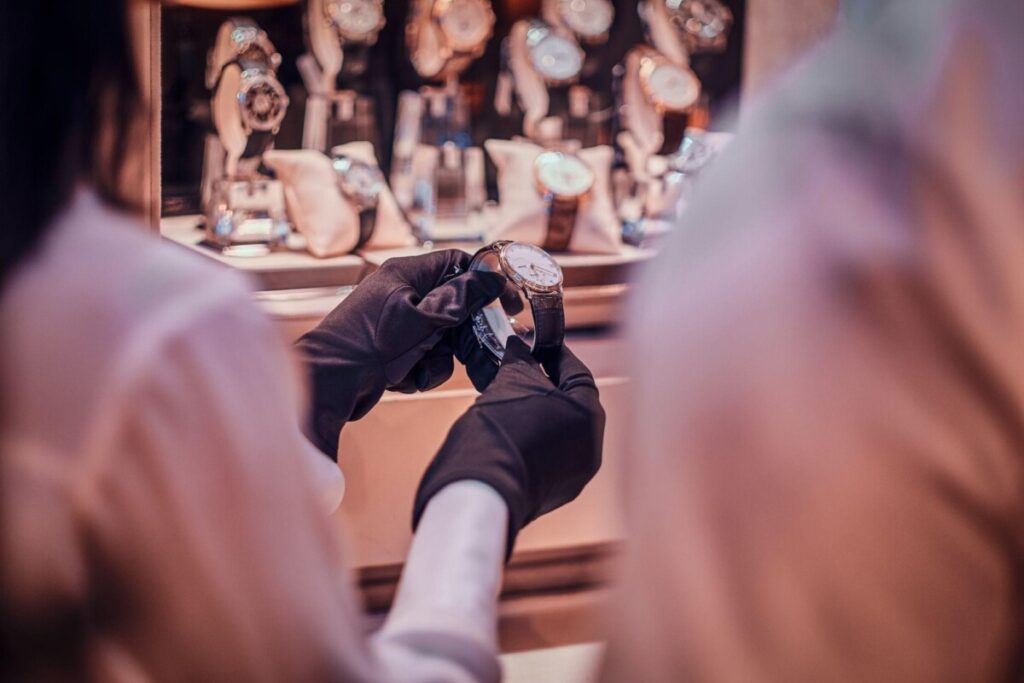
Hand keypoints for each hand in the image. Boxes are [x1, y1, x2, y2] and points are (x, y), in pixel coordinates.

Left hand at [296, 250, 505, 457]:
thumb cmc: (367, 344)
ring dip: (438, 358)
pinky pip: (426, 356)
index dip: (485, 281)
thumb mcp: (421, 319)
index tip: (507, 303)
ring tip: (416, 367)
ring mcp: (398, 322)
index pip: (457, 263)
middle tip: (464, 350)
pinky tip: (402, 378)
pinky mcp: (394, 348)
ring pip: (443, 337)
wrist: (328, 383)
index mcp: (407, 273)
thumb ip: (460, 298)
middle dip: (459, 335)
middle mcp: (403, 293)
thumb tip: (491, 277)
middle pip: (454, 306)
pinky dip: (420, 370)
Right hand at [413, 337, 604, 556]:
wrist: (479, 488)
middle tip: (525, 368)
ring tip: (512, 398)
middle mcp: (590, 448)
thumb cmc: (500, 430)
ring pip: (561, 432)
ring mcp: (575, 475)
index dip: (557, 356)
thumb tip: (518, 347)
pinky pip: (550, 455)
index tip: (541, 345)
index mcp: (588, 416)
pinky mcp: (554, 492)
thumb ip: (520, 360)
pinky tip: (512, 428)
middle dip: (548, 384)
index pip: (578, 374)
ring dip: (540, 412)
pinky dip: (535, 438)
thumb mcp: (510, 382)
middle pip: (573, 404)